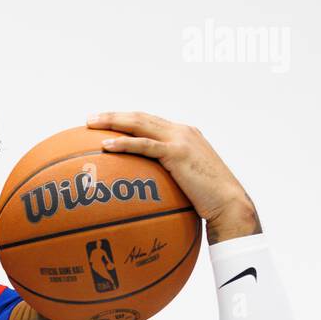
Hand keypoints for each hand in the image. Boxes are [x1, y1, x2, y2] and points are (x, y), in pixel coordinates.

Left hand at [86, 111, 260, 243]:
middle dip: (114, 116)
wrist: (229, 203)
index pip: (151, 122)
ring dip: (113, 121)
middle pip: (141, 117)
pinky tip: (106, 146)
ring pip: (140, 124)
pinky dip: (124, 143)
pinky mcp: (177, 153)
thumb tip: (153, 196)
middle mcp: (181, 131)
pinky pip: (145, 145)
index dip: (128, 121)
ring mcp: (180, 139)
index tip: (107, 123)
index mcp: (184, 136)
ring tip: (91, 123)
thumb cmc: (210, 203)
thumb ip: (171, 180)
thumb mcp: (188, 186)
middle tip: (91, 119)